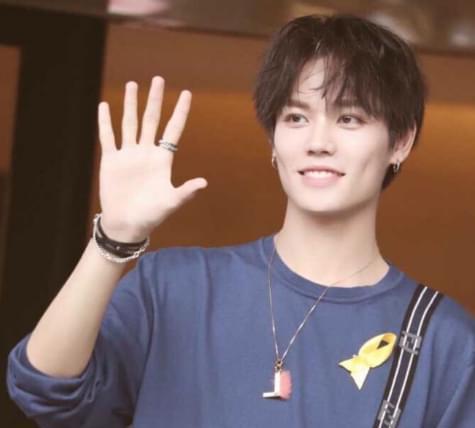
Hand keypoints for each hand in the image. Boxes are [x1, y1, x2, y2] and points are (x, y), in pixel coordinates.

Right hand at [97, 76, 206, 241]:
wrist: (126, 224)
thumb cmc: (151, 215)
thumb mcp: (170, 202)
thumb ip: (186, 192)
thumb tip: (204, 183)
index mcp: (163, 159)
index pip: (173, 129)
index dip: (180, 112)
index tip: (186, 93)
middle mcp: (146, 152)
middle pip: (151, 120)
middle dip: (155, 100)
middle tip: (158, 79)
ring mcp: (128, 155)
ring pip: (130, 123)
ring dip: (131, 105)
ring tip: (133, 85)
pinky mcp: (111, 161)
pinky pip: (108, 137)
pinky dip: (105, 122)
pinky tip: (105, 106)